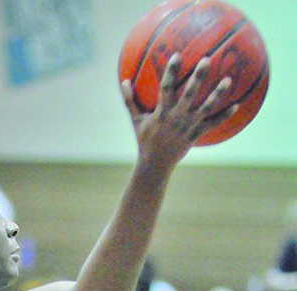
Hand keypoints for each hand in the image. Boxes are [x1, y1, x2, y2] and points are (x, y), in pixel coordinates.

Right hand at [122, 54, 237, 166]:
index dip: (171, 72)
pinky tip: (237, 105)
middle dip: (198, 76)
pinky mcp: (196, 134)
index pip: (166, 88)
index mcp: (162, 112)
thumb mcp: (135, 120)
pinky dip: (225, 115)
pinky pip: (213, 123)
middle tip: (207, 59)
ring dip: (218, 93)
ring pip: (206, 108)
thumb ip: (130, 100)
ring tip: (229, 79)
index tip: (177, 55)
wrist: (155, 165)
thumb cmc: (144, 140)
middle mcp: (177, 117)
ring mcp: (188, 126)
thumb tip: (123, 81)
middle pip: (189, 94)